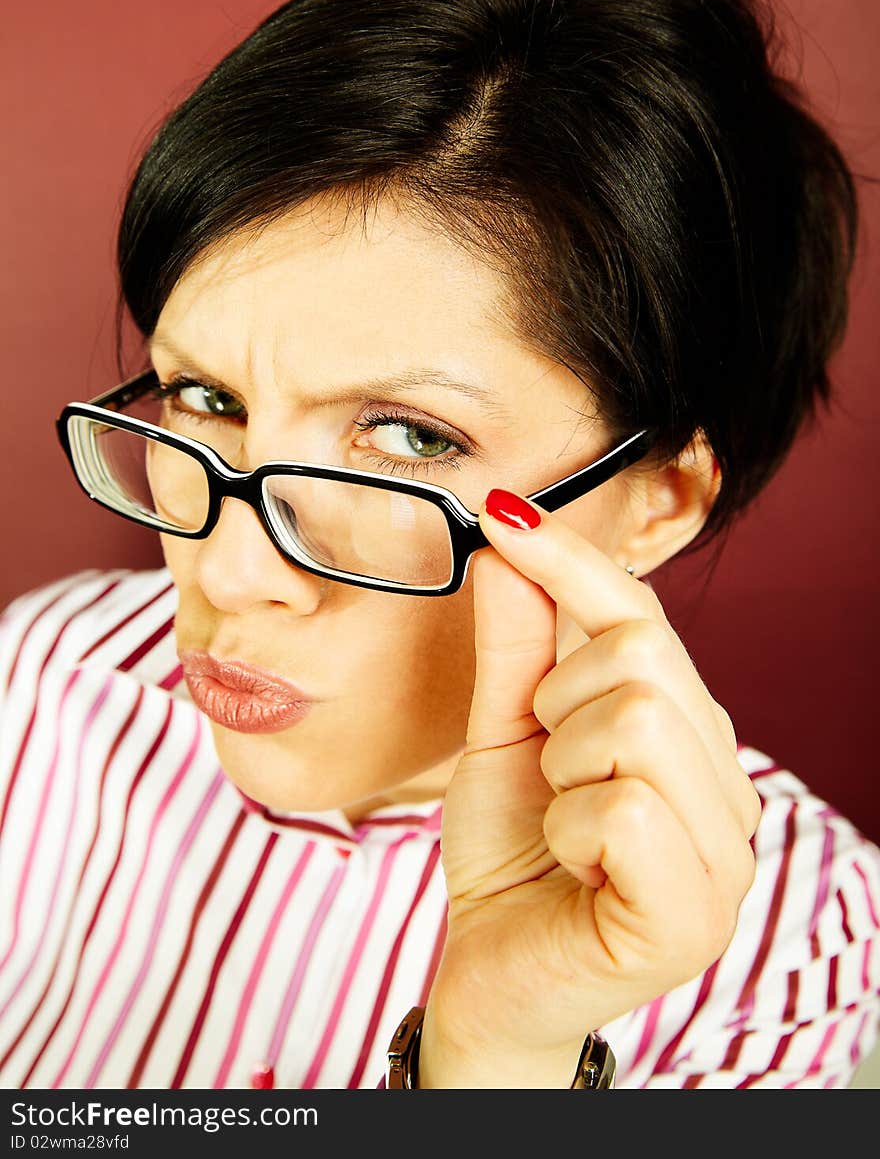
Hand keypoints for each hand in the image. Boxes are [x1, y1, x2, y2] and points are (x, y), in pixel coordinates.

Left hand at [420, 492, 760, 1087]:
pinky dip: (569, 825)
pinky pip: (623, 805)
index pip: (643, 617)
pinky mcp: (696, 912)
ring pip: (635, 720)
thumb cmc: (509, 858)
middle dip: (556, 702)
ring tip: (561, 819)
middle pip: (641, 658)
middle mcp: (725, 785)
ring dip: (562, 765)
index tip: (504, 513)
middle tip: (546, 769)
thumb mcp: (503, 736)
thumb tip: (506, 546)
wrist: (488, 978)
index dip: (570, 560)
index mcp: (689, 737)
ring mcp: (724, 852)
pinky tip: (574, 864)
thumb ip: (515, 647)